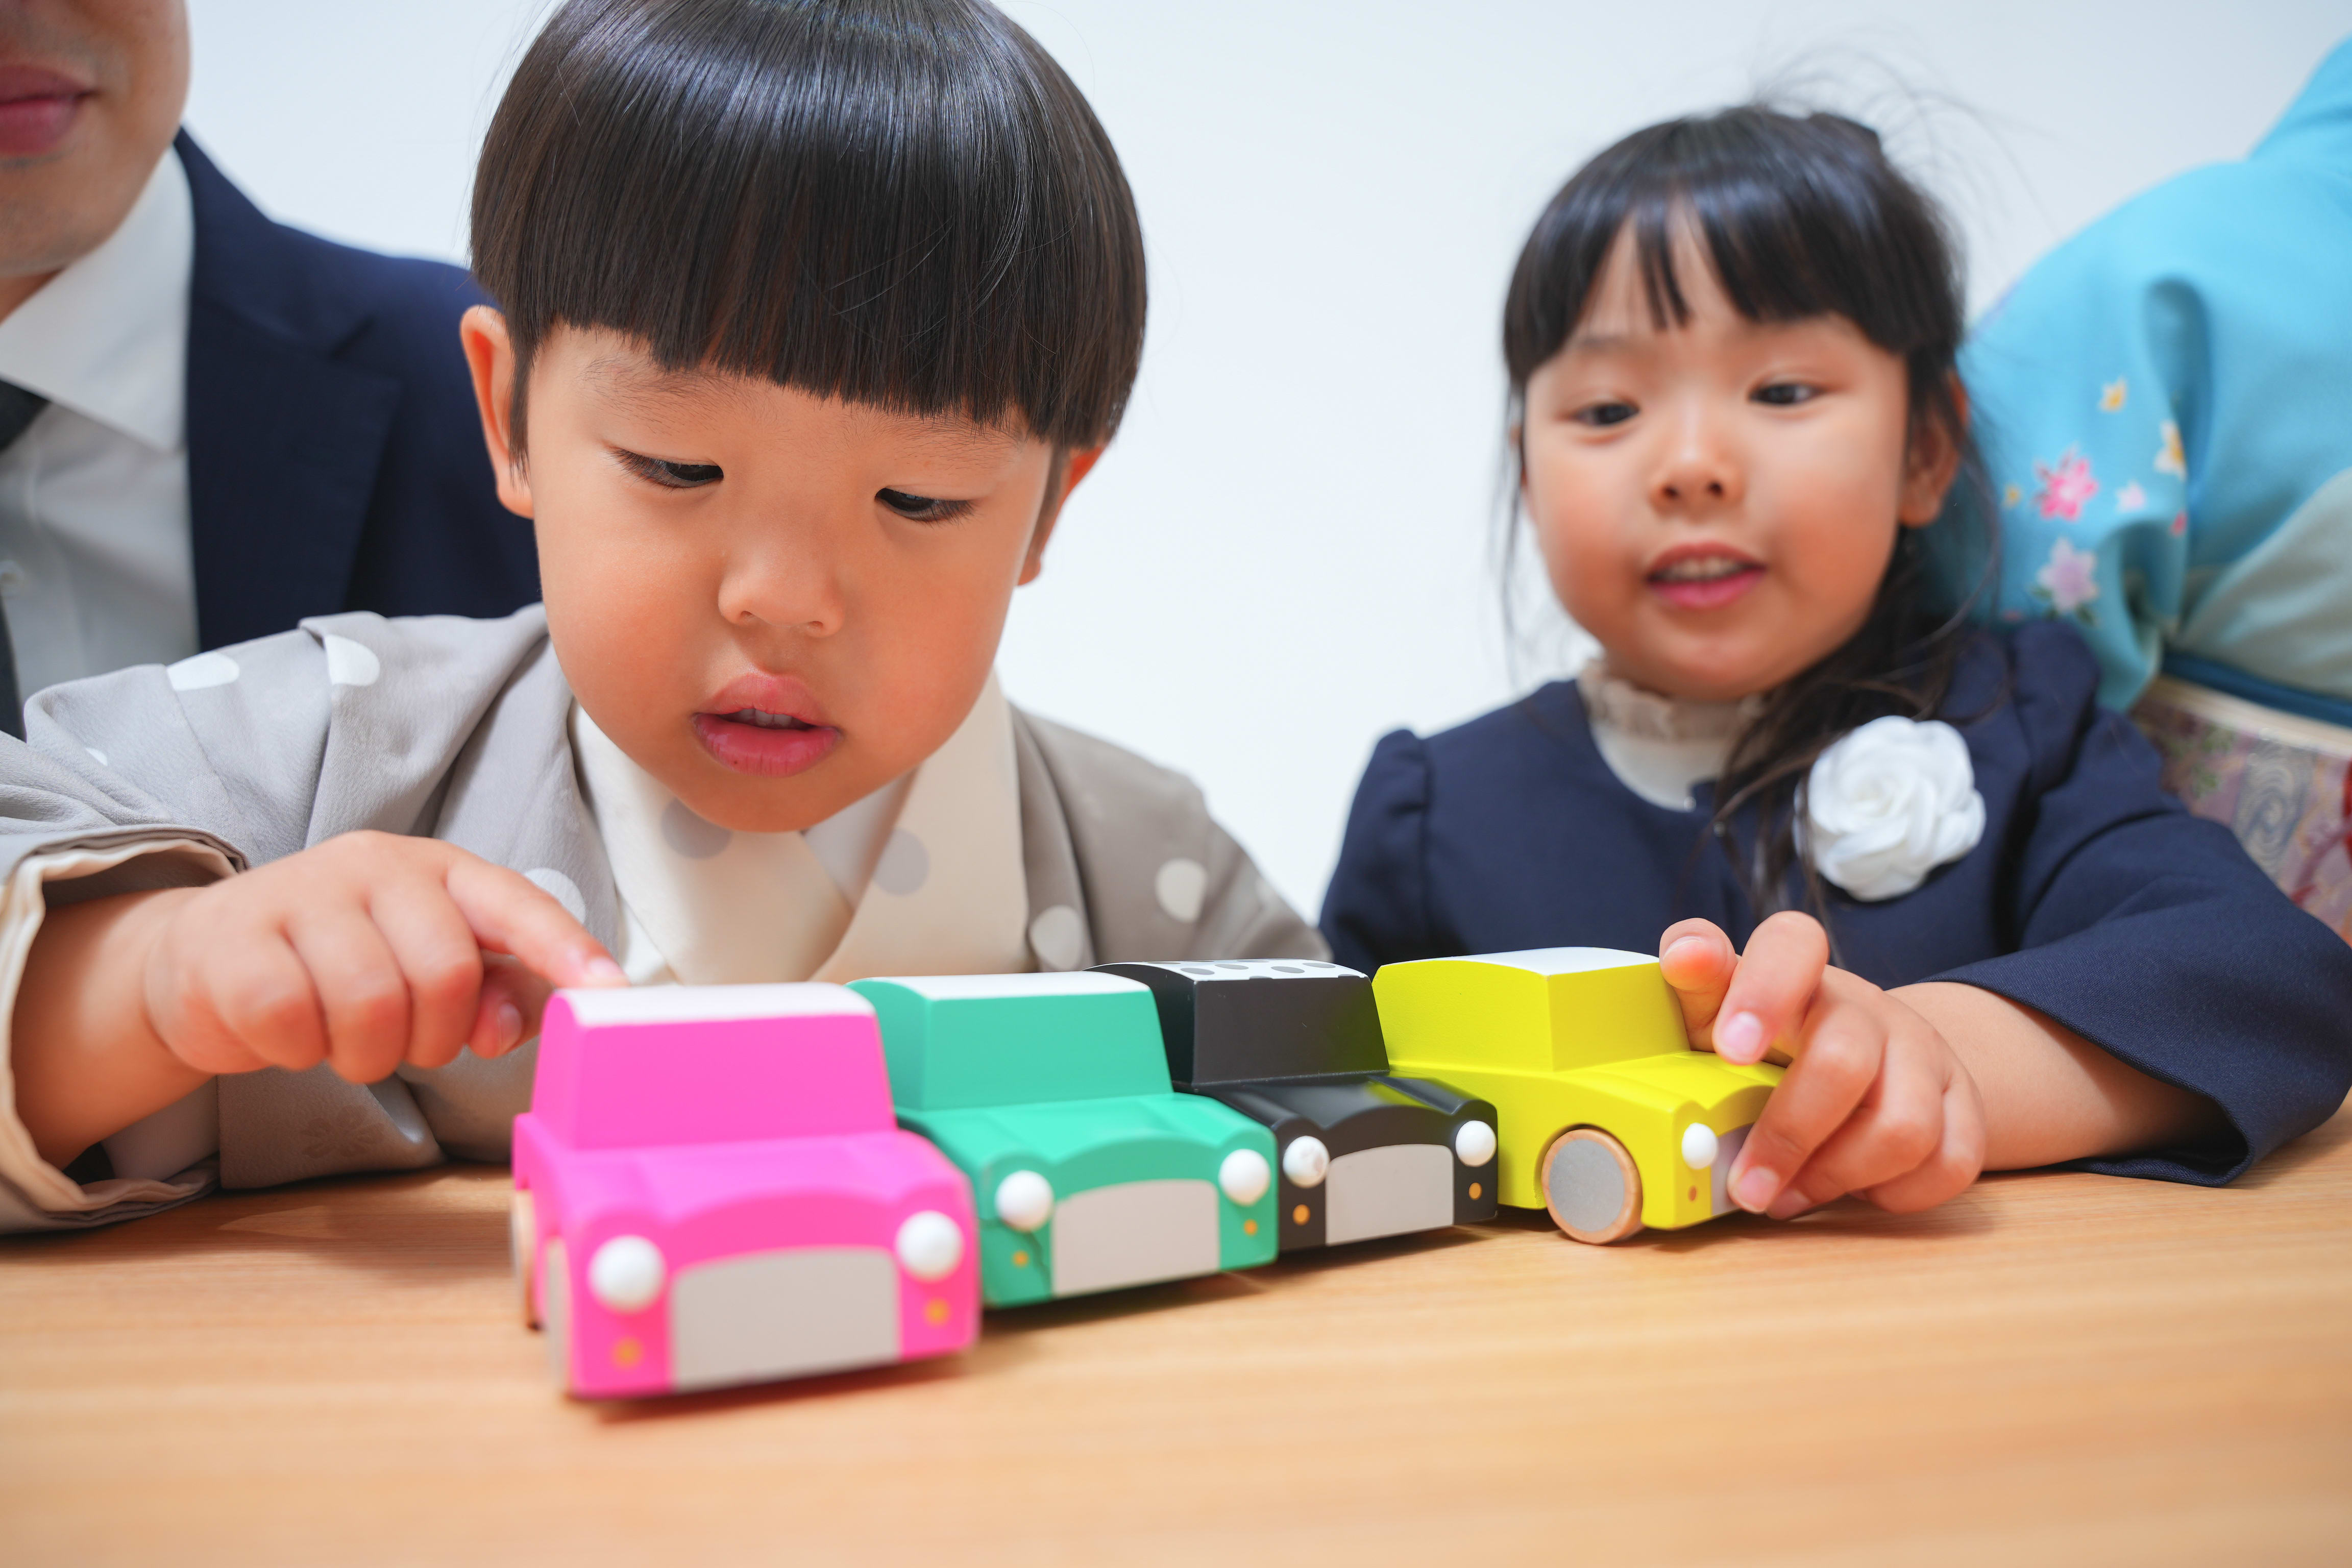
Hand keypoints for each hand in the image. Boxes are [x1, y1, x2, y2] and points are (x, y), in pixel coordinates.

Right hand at [138, 831, 623, 1083]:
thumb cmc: (340, 962)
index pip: (515, 903)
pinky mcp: (232, 942)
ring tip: (346, 1039)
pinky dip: (298, 1050)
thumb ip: (493, 989)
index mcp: (438, 868)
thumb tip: (523, 1021)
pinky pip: (291, 1022)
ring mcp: (298, 894)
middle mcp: (373, 865)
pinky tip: (291, 1032)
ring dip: (367, 1053)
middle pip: (446, 972)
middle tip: (405, 1040)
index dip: (565, 949)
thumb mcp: (425, 963)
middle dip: (434, 1035)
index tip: (611, 992)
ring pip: (371, 1005)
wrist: (206, 957)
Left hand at [1659, 912, 1985, 1218]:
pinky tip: (1852, 1189)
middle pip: (1844, 1061)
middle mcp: (1868, 1008)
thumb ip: (1695, 990)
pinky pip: (1949, 1165)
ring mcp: (1923, 1054)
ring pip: (1904, 1128)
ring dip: (1836, 1177)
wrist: (1866, 1058)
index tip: (1730, 1047)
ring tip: (1790, 1195)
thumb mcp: (1720, 1014)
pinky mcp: (1964, 1106)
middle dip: (1788, 1136)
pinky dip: (1893, 1194)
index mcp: (1799, 977)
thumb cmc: (1770, 1042)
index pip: (1793, 946)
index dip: (1763, 992)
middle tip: (1747, 1186)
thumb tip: (1683, 958)